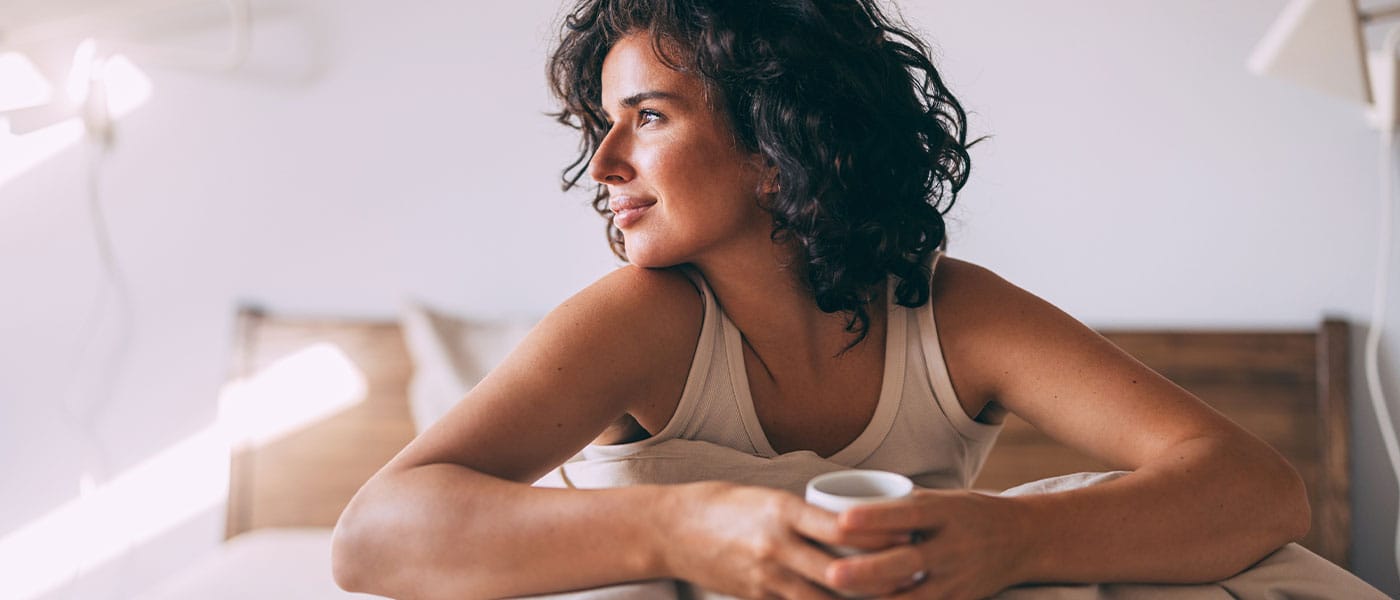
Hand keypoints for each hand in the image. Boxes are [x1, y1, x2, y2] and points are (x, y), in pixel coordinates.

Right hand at [660, 481, 908, 598]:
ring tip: (892, 599)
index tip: (910, 537)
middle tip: (916, 578)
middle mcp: (777, 546)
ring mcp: (766, 577)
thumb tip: (858, 525)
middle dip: (882, 580)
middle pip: (842, 571)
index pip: (842, 527)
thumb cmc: (724, 506)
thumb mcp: (769, 498)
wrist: (670, 529)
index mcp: (783, 510)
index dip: (881, 537)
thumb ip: (807, 515)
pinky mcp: (758, 599)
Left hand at [826, 490, 1029, 598]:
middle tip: (831, 574)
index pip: (908, 514)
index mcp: (946, 512)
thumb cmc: (968, 514)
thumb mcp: (942, 500)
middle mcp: (953, 546)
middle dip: (868, 570)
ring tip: (840, 599)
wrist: (1024, 539)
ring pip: (913, 596)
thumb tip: (847, 505)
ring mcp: (957, 578)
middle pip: (907, 561)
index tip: (842, 519)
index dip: (875, 517)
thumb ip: (901, 506)